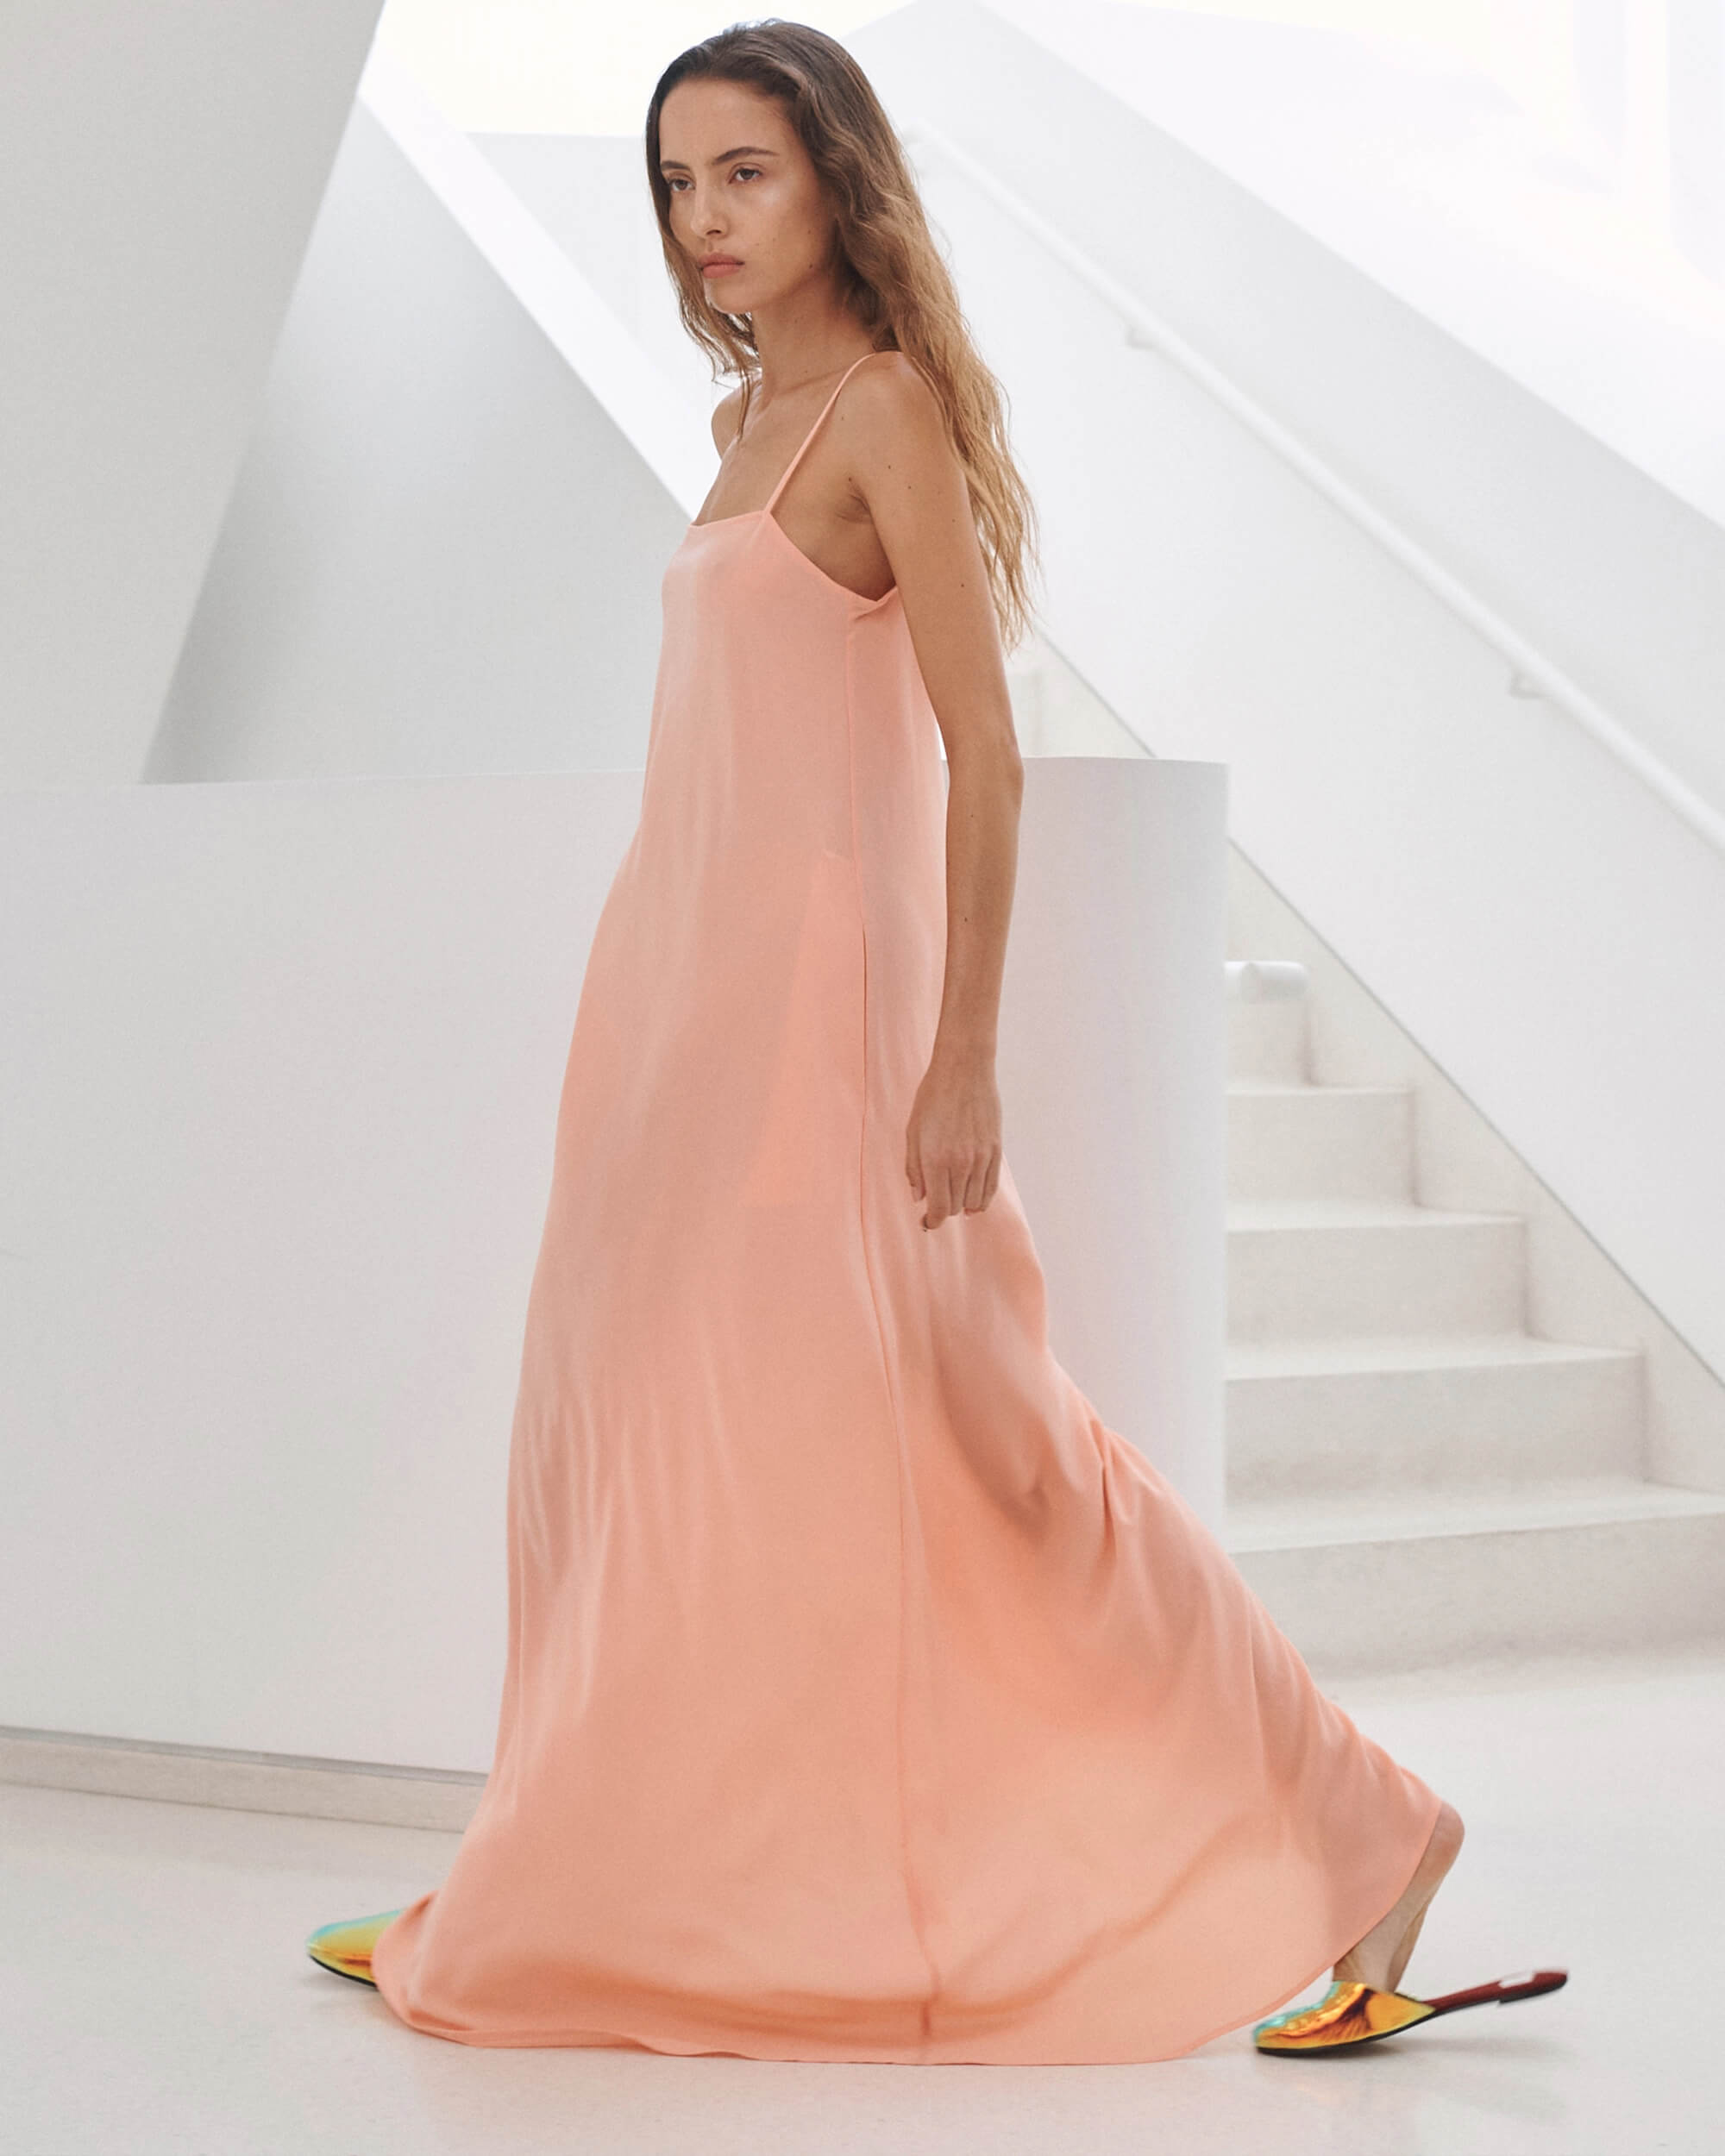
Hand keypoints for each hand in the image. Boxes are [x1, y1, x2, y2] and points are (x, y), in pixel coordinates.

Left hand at [905, 1044, 1001, 1229]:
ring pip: (975, 1201)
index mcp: (935, 1160)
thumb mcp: (912, 1131)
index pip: (939, 1208)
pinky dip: (982, 1198)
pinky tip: (974, 1200)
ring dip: (963, 1205)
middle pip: (956, 1207)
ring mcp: (981, 1158)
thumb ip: (914, 1168)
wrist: (964, 1070)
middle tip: (935, 1204)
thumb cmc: (933, 1097)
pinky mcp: (996, 1150)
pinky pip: (991, 1187)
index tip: (926, 1223)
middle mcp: (961, 1163)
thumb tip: (919, 1197)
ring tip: (955, 1199)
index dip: (932, 1221)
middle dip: (944, 1210)